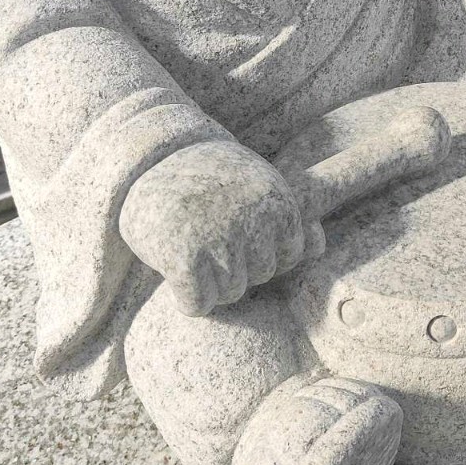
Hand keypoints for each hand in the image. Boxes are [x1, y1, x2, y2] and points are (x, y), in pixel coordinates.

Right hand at [119, 140, 310, 316]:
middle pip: (258, 279)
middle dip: (233, 266)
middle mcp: (254, 219)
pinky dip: (185, 297)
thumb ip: (288, 215)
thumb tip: (317, 246)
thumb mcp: (257, 183)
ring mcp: (219, 237)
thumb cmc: (208, 180)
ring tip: (191, 242)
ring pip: (229, 295)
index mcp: (278, 201)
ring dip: (208, 281)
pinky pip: (197, 305)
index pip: (288, 259)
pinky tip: (174, 266)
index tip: (234, 227)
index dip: (259, 250)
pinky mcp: (183, 257)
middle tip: (207, 232)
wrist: (147, 159)